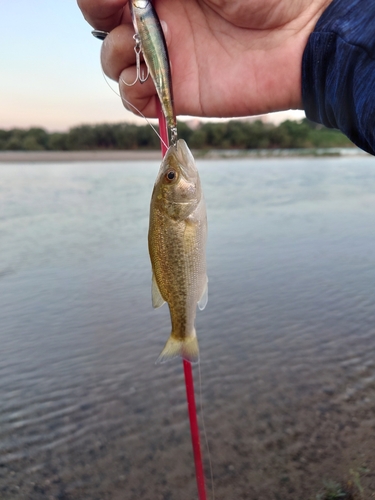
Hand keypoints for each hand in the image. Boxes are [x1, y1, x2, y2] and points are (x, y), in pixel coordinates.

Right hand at [78, 0, 331, 118]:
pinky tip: (145, 85)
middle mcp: (160, 17)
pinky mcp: (177, 92)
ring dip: (115, 56)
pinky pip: (135, 98)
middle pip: (103, 19)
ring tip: (140, 50)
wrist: (299, 38)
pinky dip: (131, 93)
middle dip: (100, 15)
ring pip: (114, 59)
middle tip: (122, 15)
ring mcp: (167, 55)